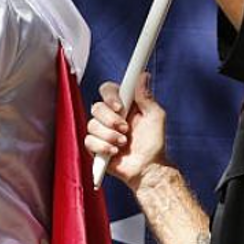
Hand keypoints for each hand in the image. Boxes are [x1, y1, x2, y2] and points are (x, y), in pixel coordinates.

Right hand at [84, 73, 167, 189]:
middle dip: (111, 120)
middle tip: (125, 129)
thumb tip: (142, 76)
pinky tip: (114, 152)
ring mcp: (101, 131)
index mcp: (123, 104)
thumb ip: (146, 96)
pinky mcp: (95, 146)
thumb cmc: (154, 142)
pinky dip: (102, 147)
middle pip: (96, 107)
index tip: (120, 107)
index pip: (107, 90)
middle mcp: (109, 115)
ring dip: (109, 135)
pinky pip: (88, 141)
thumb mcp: (155, 116)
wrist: (148, 167)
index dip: (110, 96)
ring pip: (92, 125)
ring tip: (123, 144)